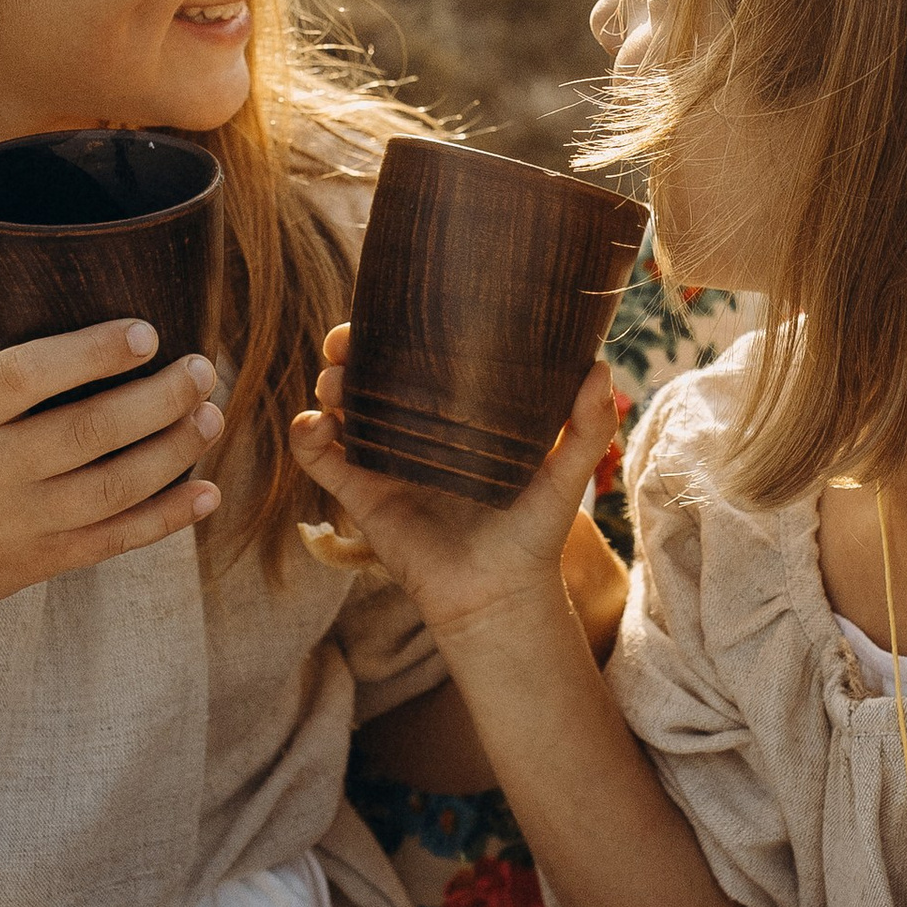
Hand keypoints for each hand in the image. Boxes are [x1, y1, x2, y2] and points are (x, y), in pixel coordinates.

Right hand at [0, 318, 224, 638]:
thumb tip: (65, 328)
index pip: (27, 377)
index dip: (91, 352)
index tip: (145, 332)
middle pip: (88, 431)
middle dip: (158, 397)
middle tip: (202, 368)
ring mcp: (14, 525)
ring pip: (113, 486)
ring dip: (173, 450)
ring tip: (210, 415)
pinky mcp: (36, 565)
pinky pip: (114, 540)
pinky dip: (167, 518)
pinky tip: (207, 492)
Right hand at [290, 330, 622, 651]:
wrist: (500, 596)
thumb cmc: (533, 534)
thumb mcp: (565, 475)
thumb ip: (586, 426)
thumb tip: (600, 367)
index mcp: (452, 412)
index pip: (416, 356)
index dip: (394, 328)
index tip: (389, 310)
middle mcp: (410, 429)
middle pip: (366, 373)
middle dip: (347, 349)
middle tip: (346, 342)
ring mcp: (380, 460)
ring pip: (336, 408)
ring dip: (326, 386)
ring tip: (336, 385)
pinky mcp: (360, 496)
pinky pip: (320, 460)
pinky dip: (306, 439)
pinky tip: (314, 426)